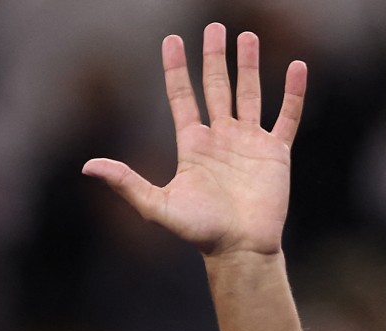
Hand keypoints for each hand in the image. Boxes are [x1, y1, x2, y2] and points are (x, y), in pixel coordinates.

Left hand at [83, 26, 304, 257]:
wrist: (240, 250)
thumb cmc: (199, 232)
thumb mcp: (157, 206)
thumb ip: (126, 182)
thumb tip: (87, 166)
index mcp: (193, 145)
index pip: (182, 97)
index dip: (176, 69)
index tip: (171, 40)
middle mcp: (220, 138)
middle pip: (216, 87)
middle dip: (214, 57)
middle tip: (214, 26)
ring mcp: (249, 143)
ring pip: (250, 94)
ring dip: (248, 65)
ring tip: (247, 36)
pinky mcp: (276, 153)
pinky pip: (287, 116)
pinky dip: (293, 93)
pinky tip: (297, 68)